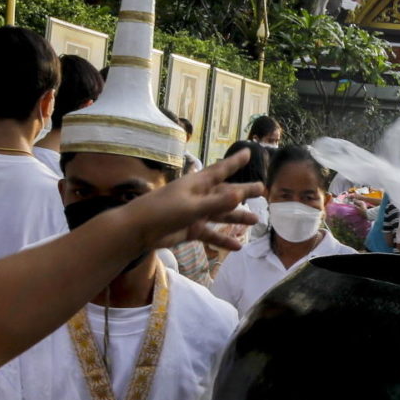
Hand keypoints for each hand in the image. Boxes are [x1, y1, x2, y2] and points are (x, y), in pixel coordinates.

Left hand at [124, 149, 261, 254]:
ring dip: (237, 217)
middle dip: (243, 191)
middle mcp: (199, 196)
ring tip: (255, 220)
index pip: (221, 170)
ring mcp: (195, 213)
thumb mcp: (192, 206)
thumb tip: (240, 193)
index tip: (248, 153)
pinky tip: (237, 247)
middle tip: (262, 190)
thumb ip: (216, 203)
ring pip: (220, 214)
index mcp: (197, 184)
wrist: (138, 230)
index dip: (235, 162)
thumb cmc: (162, 211)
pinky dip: (223, 240)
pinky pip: (210, 234)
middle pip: (225, 192)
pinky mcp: (190, 229)